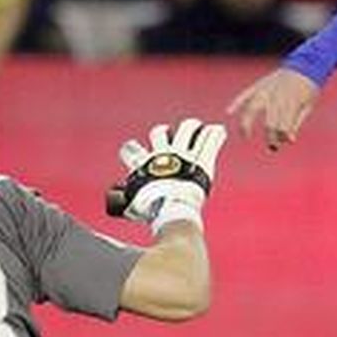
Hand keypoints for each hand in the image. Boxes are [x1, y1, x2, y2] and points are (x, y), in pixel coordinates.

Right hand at [106, 118, 226, 229]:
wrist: (169, 207)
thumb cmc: (151, 209)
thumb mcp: (133, 204)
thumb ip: (125, 201)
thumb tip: (118, 206)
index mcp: (144, 164)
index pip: (130, 150)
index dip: (132, 149)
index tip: (135, 151)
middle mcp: (163, 154)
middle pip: (160, 133)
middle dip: (165, 132)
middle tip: (170, 138)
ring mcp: (184, 154)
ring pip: (187, 128)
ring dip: (192, 127)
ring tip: (197, 128)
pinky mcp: (202, 159)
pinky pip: (210, 140)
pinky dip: (215, 134)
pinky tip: (218, 131)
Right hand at [226, 67, 317, 150]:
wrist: (306, 65)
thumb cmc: (309, 88)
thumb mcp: (308, 106)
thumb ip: (296, 123)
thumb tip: (289, 140)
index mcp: (290, 103)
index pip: (282, 127)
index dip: (283, 137)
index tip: (285, 141)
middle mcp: (276, 97)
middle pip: (269, 122)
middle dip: (270, 137)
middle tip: (272, 146)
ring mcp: (265, 90)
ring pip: (252, 110)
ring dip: (247, 124)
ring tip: (246, 135)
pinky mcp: (259, 85)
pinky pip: (244, 94)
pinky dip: (236, 102)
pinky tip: (229, 112)